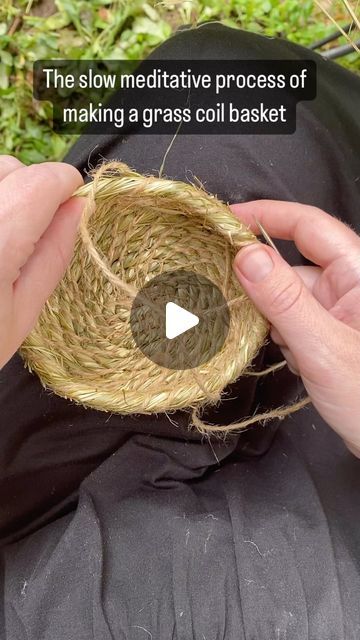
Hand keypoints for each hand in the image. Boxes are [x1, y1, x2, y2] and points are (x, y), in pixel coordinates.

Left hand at [0, 156, 83, 368]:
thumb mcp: (21, 315)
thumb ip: (52, 255)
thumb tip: (77, 209)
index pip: (40, 183)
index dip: (64, 185)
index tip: (72, 199)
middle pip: (9, 167)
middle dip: (31, 186)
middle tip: (32, 227)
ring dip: (2, 189)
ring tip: (2, 231)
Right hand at [231, 200, 359, 456]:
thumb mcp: (322, 347)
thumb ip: (283, 300)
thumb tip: (245, 256)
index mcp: (358, 274)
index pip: (309, 225)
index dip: (267, 216)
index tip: (225, 222)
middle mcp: (348, 287)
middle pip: (292, 264)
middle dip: (259, 278)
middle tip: (217, 284)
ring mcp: (338, 314)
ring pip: (288, 296)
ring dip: (267, 312)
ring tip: (246, 326)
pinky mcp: (329, 337)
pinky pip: (293, 321)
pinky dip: (278, 333)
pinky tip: (277, 352)